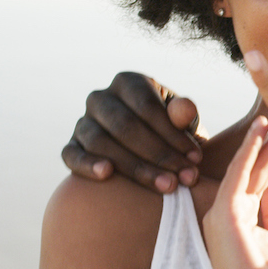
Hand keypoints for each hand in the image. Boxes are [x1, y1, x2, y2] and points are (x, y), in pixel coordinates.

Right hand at [61, 71, 204, 192]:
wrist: (150, 153)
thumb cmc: (173, 133)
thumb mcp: (185, 122)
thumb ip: (185, 115)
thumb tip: (183, 111)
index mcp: (129, 83)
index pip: (147, 106)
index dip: (173, 134)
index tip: (196, 159)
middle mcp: (101, 98)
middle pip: (125, 126)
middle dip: (158, 155)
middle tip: (184, 178)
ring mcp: (83, 122)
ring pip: (100, 142)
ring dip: (135, 167)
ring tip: (165, 186)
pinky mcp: (71, 146)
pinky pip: (71, 155)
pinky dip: (87, 164)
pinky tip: (106, 175)